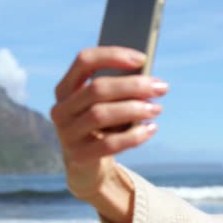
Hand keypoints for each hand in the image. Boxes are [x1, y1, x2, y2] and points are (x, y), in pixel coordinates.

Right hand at [51, 46, 168, 222]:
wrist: (88, 166)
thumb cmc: (103, 126)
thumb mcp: (107, 105)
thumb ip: (119, 90)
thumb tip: (149, 81)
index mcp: (66, 89)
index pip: (84, 61)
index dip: (113, 56)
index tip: (143, 58)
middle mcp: (61, 109)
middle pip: (97, 89)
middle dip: (133, 85)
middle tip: (161, 87)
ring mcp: (67, 134)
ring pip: (100, 114)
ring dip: (134, 109)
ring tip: (157, 108)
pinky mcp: (78, 156)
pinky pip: (109, 144)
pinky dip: (134, 136)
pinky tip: (151, 129)